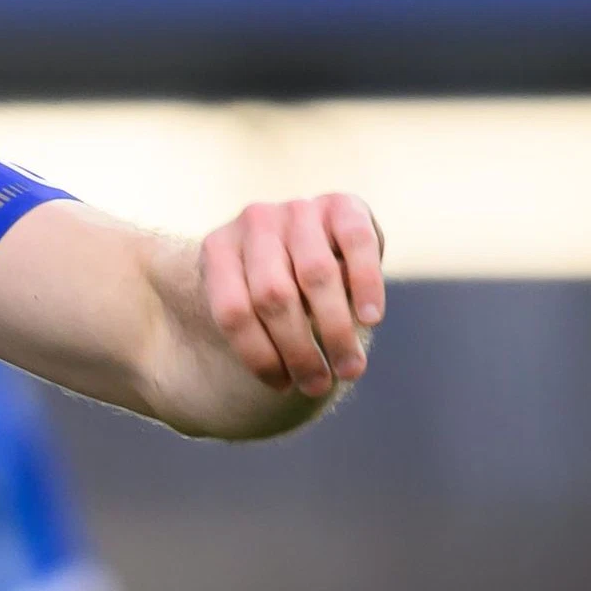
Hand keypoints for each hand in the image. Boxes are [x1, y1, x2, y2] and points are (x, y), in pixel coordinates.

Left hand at [200, 193, 384, 400]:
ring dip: (336, 330)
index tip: (282, 386)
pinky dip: (367, 284)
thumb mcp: (250, 309)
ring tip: (350, 370)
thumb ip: (259, 330)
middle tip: (318, 386)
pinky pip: (357, 244)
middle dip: (299, 350)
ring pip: (316, 275)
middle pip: (273, 297)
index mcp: (218, 249)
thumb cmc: (274, 290)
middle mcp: (254, 221)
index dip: (258, 356)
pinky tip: (371, 319)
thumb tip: (290, 373)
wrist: (304, 241)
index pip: (233, 312)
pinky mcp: (341, 203)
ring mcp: (297, 208)